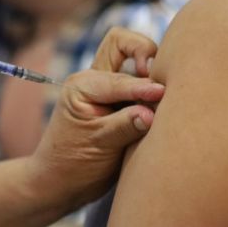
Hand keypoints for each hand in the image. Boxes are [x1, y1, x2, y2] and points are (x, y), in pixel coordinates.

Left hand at [25, 27, 164, 208]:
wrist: (60, 183)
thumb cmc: (72, 164)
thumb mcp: (98, 145)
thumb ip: (125, 126)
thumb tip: (151, 113)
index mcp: (83, 86)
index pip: (120, 77)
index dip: (142, 87)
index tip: (161, 96)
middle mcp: (95, 80)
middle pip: (124, 43)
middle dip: (146, 53)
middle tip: (160, 78)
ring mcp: (110, 90)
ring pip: (135, 61)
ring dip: (153, 71)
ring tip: (167, 93)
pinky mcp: (123, 103)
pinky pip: (142, 84)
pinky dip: (155, 89)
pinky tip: (166, 105)